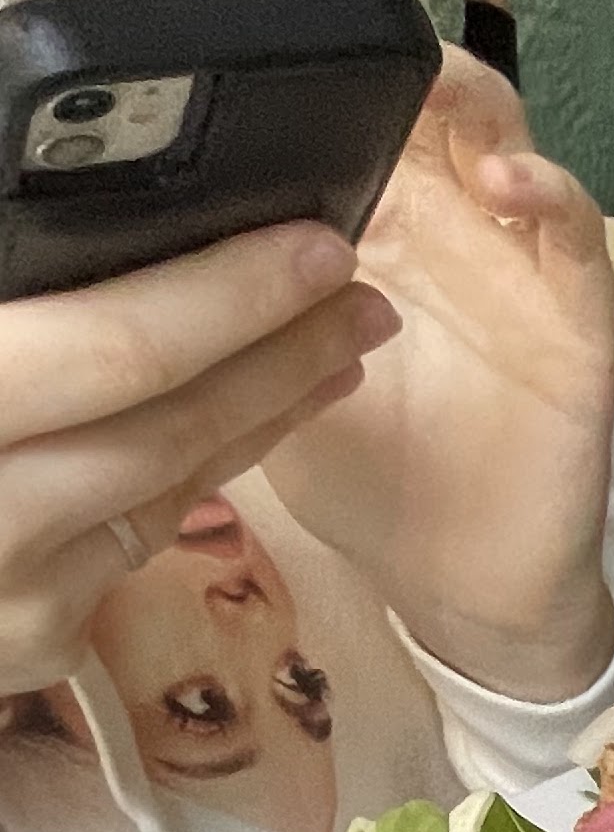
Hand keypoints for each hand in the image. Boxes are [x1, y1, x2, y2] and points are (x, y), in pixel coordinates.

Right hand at [0, 222, 391, 700]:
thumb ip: (7, 273)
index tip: (314, 241)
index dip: (223, 294)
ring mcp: (6, 597)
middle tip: (360, 289)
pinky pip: (130, 544)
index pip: (111, 352)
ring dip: (261, 415)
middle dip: (278, 355)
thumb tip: (35, 182)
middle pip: (166, 429)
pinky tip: (238, 423)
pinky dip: (190, 477)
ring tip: (332, 344)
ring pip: (164, 491)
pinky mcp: (30, 649)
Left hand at [244, 0, 613, 705]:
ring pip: (506, 138)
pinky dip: (550, 195)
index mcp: (378, 227)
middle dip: (378, 31)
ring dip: (465, 92)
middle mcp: (451, 227)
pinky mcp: (577, 321)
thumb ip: (232, 301)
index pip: (353, 104)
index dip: (317, 36)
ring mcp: (518, 267)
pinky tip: (508, 180)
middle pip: (428, 94)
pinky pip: (576, 238)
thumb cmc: (374, 481)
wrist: (461, 588)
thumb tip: (143, 238)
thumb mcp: (266, 375)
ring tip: (421, 69)